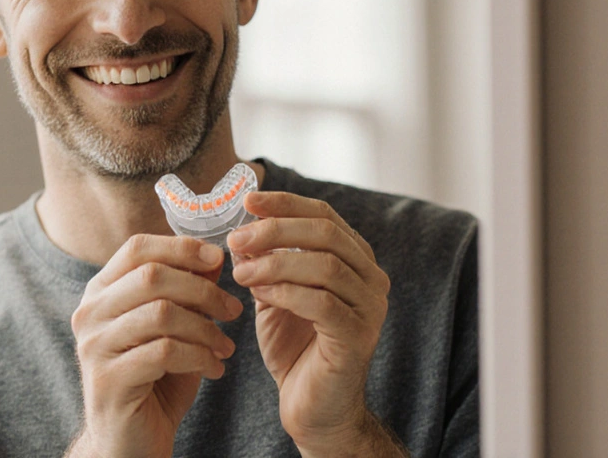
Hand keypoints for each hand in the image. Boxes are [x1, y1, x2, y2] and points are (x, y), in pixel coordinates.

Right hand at [66, 234, 245, 457]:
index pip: (137, 248)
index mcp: (100, 293)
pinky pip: (165, 352)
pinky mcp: (109, 379)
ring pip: (161, 313)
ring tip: (225, 347)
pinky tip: (214, 370)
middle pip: (152, 276)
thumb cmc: (153, 382)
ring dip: (205, 328)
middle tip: (232, 310)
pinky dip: (199, 357)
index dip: (180, 247)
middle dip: (202, 290)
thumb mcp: (173, 330)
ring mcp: (95, 346)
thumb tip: (215, 256)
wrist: (129, 444)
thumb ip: (187, 293)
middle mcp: (90, 314)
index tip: (218, 258)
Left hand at [227, 192, 395, 456]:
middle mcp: (371, 278)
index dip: (284, 203)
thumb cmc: (294, 348)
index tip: (246, 200)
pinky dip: (285, 292)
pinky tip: (258, 294)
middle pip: (325, 233)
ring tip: (240, 272)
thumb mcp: (273, 293)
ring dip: (274, 264)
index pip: (323, 214)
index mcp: (354, 259)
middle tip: (236, 238)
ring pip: (324, 265)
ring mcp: (370, 308)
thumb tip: (240, 227)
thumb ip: (264, 261)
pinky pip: (321, 302)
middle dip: (274, 230)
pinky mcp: (357, 337)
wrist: (312, 408)